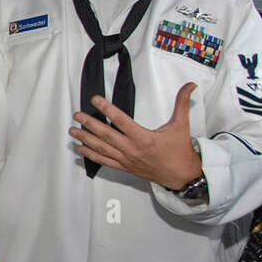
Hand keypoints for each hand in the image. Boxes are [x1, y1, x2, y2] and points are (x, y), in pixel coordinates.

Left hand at [69, 82, 201, 188]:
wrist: (182, 175)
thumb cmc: (180, 151)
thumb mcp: (181, 125)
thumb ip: (182, 103)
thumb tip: (189, 86)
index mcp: (144, 138)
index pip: (121, 120)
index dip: (107, 109)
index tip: (95, 100)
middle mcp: (132, 149)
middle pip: (106, 135)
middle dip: (89, 124)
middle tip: (77, 115)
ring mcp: (126, 159)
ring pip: (102, 149)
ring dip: (85, 139)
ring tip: (72, 130)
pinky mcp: (124, 167)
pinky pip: (104, 161)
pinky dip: (91, 155)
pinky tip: (80, 148)